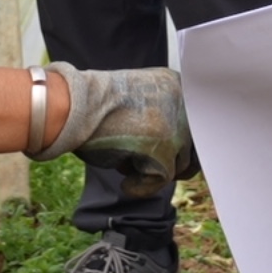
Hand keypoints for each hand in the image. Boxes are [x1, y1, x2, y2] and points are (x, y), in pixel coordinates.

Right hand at [28, 62, 193, 198]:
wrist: (74, 105)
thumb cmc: (97, 106)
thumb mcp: (140, 102)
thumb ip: (162, 116)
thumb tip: (183, 152)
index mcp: (177, 85)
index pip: (198, 123)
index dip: (183, 146)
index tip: (171, 159)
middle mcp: (182, 102)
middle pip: (194, 147)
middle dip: (174, 164)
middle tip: (150, 170)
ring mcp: (174, 126)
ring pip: (179, 165)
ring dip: (152, 170)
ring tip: (125, 162)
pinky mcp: (162, 150)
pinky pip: (162, 181)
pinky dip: (142, 187)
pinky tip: (125, 181)